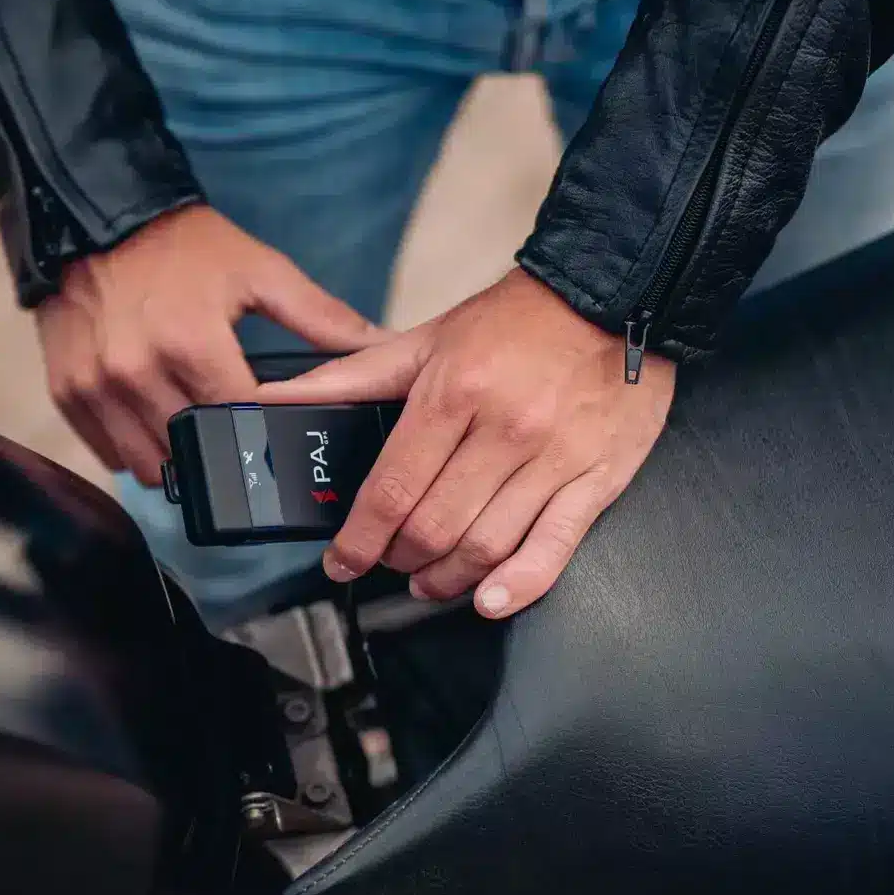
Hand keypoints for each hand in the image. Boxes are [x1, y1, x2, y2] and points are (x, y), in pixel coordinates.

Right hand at [38, 205, 384, 485]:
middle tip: (233, 424)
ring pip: (150, 466)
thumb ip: (322, 318)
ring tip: (193, 422)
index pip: (240, 421)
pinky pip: (109, 454)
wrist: (97, 216)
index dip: (263, 428)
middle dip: (222, 446)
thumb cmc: (182, 245)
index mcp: (191, 343)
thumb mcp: (259, 270)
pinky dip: (133, 448)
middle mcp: (137, 372)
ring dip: (178, 457)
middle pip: (195, 453)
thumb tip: (382, 346)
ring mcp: (96, 387)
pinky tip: (153, 418)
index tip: (272, 422)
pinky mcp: (67, 393)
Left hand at [256, 270, 674, 618]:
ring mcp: (556, 458)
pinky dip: (519, 585)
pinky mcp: (599, 478)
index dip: (358, 539)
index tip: (341, 561)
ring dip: (446, 579)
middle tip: (387, 562)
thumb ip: (348, 378)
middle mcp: (507, 429)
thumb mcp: (424, 340)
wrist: (614, 294)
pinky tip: (490, 599)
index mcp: (455, 393)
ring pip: (487, 546)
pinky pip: (555, 547)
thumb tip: (279, 398)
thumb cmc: (517, 322)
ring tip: (429, 580)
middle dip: (398, 559)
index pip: (392, 489)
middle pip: (435, 527)